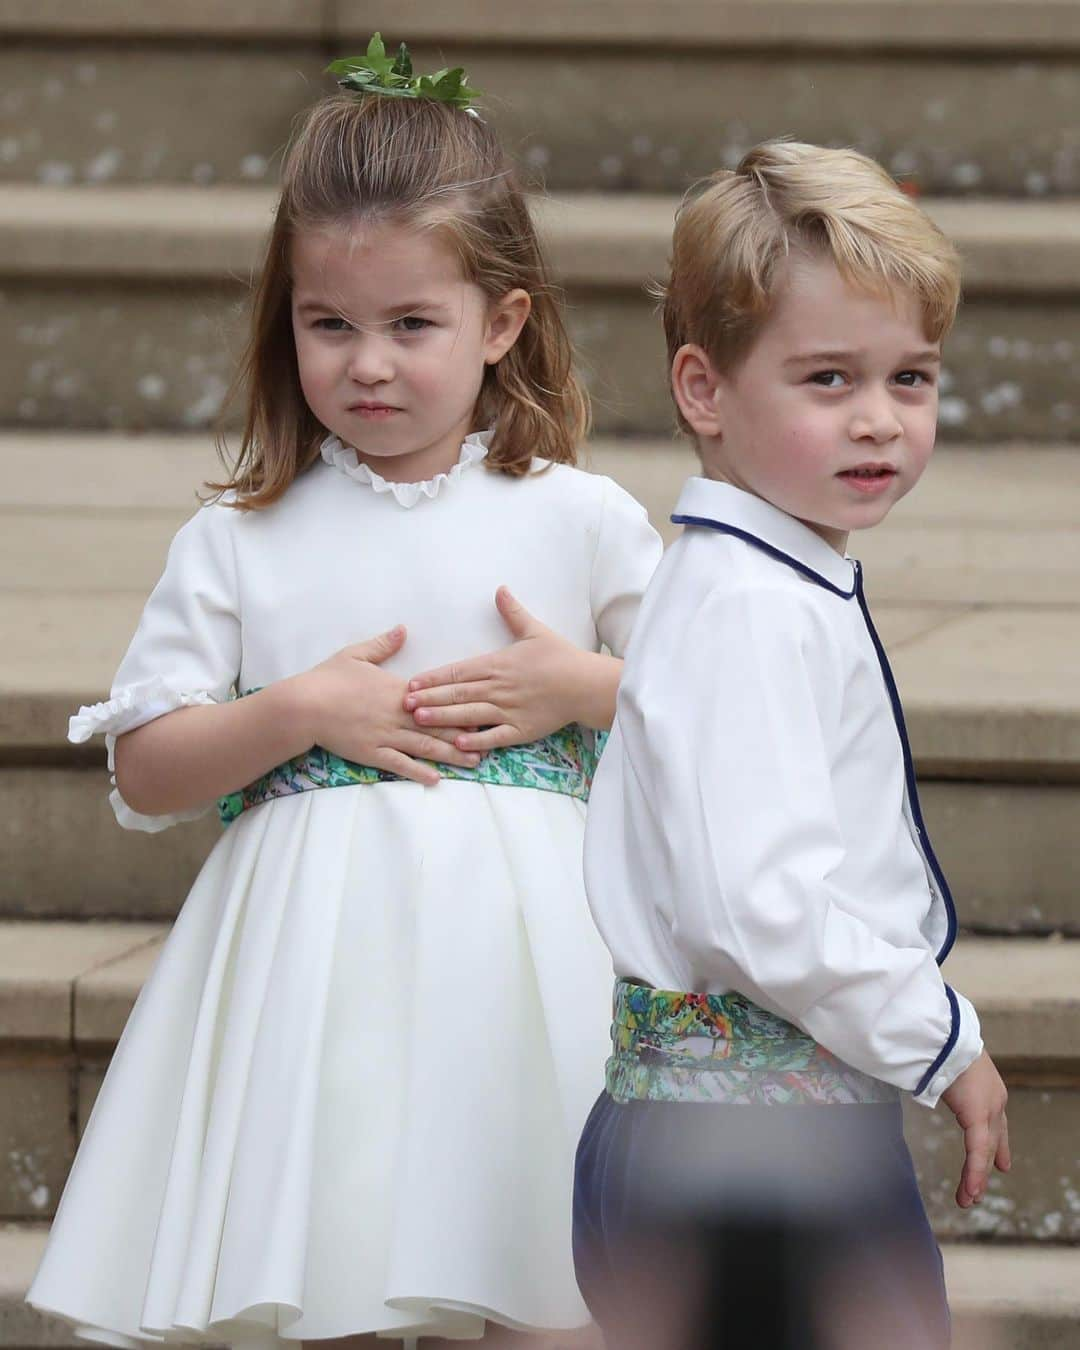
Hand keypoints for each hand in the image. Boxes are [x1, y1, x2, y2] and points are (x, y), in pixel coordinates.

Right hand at [292, 626, 479, 786]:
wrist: (303, 705)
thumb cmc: (328, 678)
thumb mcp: (356, 654)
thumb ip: (383, 644)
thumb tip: (403, 629)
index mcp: (397, 690)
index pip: (436, 698)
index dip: (461, 704)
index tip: (484, 707)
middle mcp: (397, 714)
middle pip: (438, 725)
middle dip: (466, 734)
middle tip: (492, 740)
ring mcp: (385, 736)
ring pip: (424, 747)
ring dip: (451, 755)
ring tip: (474, 762)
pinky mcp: (372, 753)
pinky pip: (399, 764)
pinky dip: (418, 772)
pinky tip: (435, 779)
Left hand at [404, 587, 608, 751]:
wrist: (586, 684)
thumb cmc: (560, 657)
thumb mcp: (535, 631)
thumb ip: (513, 612)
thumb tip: (500, 589)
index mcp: (497, 664)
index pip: (458, 671)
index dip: (433, 678)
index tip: (412, 682)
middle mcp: (498, 688)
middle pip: (457, 694)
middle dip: (429, 698)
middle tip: (403, 703)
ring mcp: (508, 710)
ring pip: (469, 714)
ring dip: (443, 717)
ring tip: (420, 720)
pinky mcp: (521, 730)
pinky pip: (494, 737)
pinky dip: (476, 740)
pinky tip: (458, 743)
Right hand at [940, 1050, 1009, 1207]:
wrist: (945, 1034)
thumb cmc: (939, 1041)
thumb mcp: (946, 1065)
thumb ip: (942, 1078)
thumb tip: (926, 1078)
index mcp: (988, 1087)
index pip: (996, 1124)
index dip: (999, 1147)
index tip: (1002, 1165)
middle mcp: (995, 1100)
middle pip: (991, 1142)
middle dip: (984, 1168)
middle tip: (978, 1191)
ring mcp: (990, 1109)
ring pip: (984, 1152)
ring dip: (975, 1178)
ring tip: (968, 1200)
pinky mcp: (979, 1117)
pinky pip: (977, 1152)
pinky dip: (973, 1173)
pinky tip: (971, 1191)